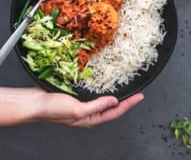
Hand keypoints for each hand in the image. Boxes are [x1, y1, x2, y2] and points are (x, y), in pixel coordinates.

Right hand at [0, 87, 143, 126]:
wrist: (36, 103)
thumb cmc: (53, 109)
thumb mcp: (77, 110)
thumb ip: (96, 106)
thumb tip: (114, 101)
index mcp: (90, 119)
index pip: (115, 112)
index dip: (129, 105)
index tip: (140, 97)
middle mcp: (89, 114)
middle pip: (112, 108)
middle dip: (125, 102)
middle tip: (137, 94)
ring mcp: (83, 106)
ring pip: (104, 102)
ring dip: (115, 96)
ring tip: (125, 90)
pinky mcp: (77, 98)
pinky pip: (95, 95)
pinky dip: (103, 91)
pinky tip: (104, 86)